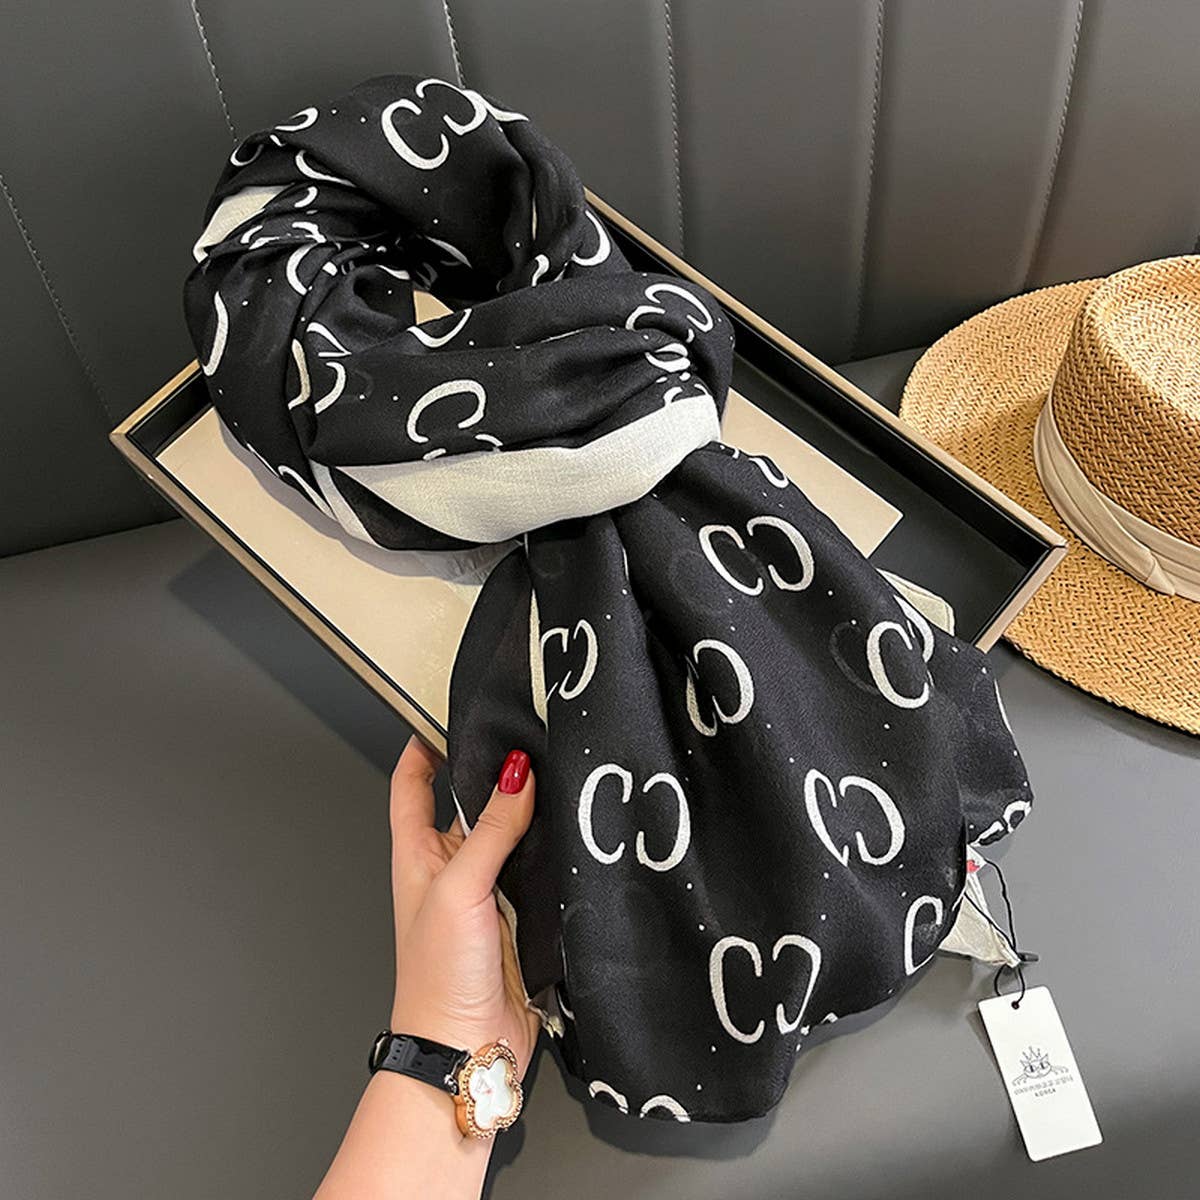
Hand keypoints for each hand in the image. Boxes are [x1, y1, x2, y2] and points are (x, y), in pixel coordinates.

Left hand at [387, 736, 540, 1076]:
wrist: (466, 1047)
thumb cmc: (437, 977)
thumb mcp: (459, 887)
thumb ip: (491, 830)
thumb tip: (514, 773)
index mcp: (418, 854)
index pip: (411, 786)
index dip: (422, 749)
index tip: (443, 716)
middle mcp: (450, 869)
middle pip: (469, 806)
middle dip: (494, 775)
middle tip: (524, 739)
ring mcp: (486, 894)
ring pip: (510, 837)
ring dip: (529, 816)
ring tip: (557, 779)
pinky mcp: (520, 918)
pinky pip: (537, 873)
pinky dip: (553, 855)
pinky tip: (572, 839)